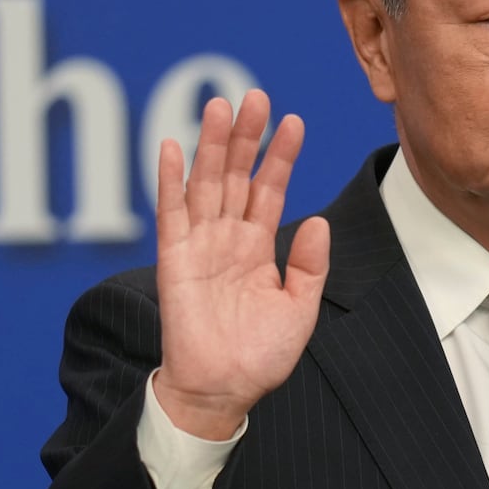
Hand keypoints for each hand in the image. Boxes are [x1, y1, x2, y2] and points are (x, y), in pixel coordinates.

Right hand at [152, 90, 330, 439]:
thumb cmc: (260, 357)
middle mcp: (228, 239)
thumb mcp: (299, 309)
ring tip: (219, 105)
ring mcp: (200, 246)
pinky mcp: (174, 261)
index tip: (294, 121)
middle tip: (254, 95)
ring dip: (211, 145)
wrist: (223, 393)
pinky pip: (171, 214)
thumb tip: (319, 219)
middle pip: (235, 175)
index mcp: (257, 247)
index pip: (269, 189)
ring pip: (205, 184)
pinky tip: (173, 146)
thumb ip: (309, 265)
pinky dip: (170, 180)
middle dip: (245, 136)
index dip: (281, 156)